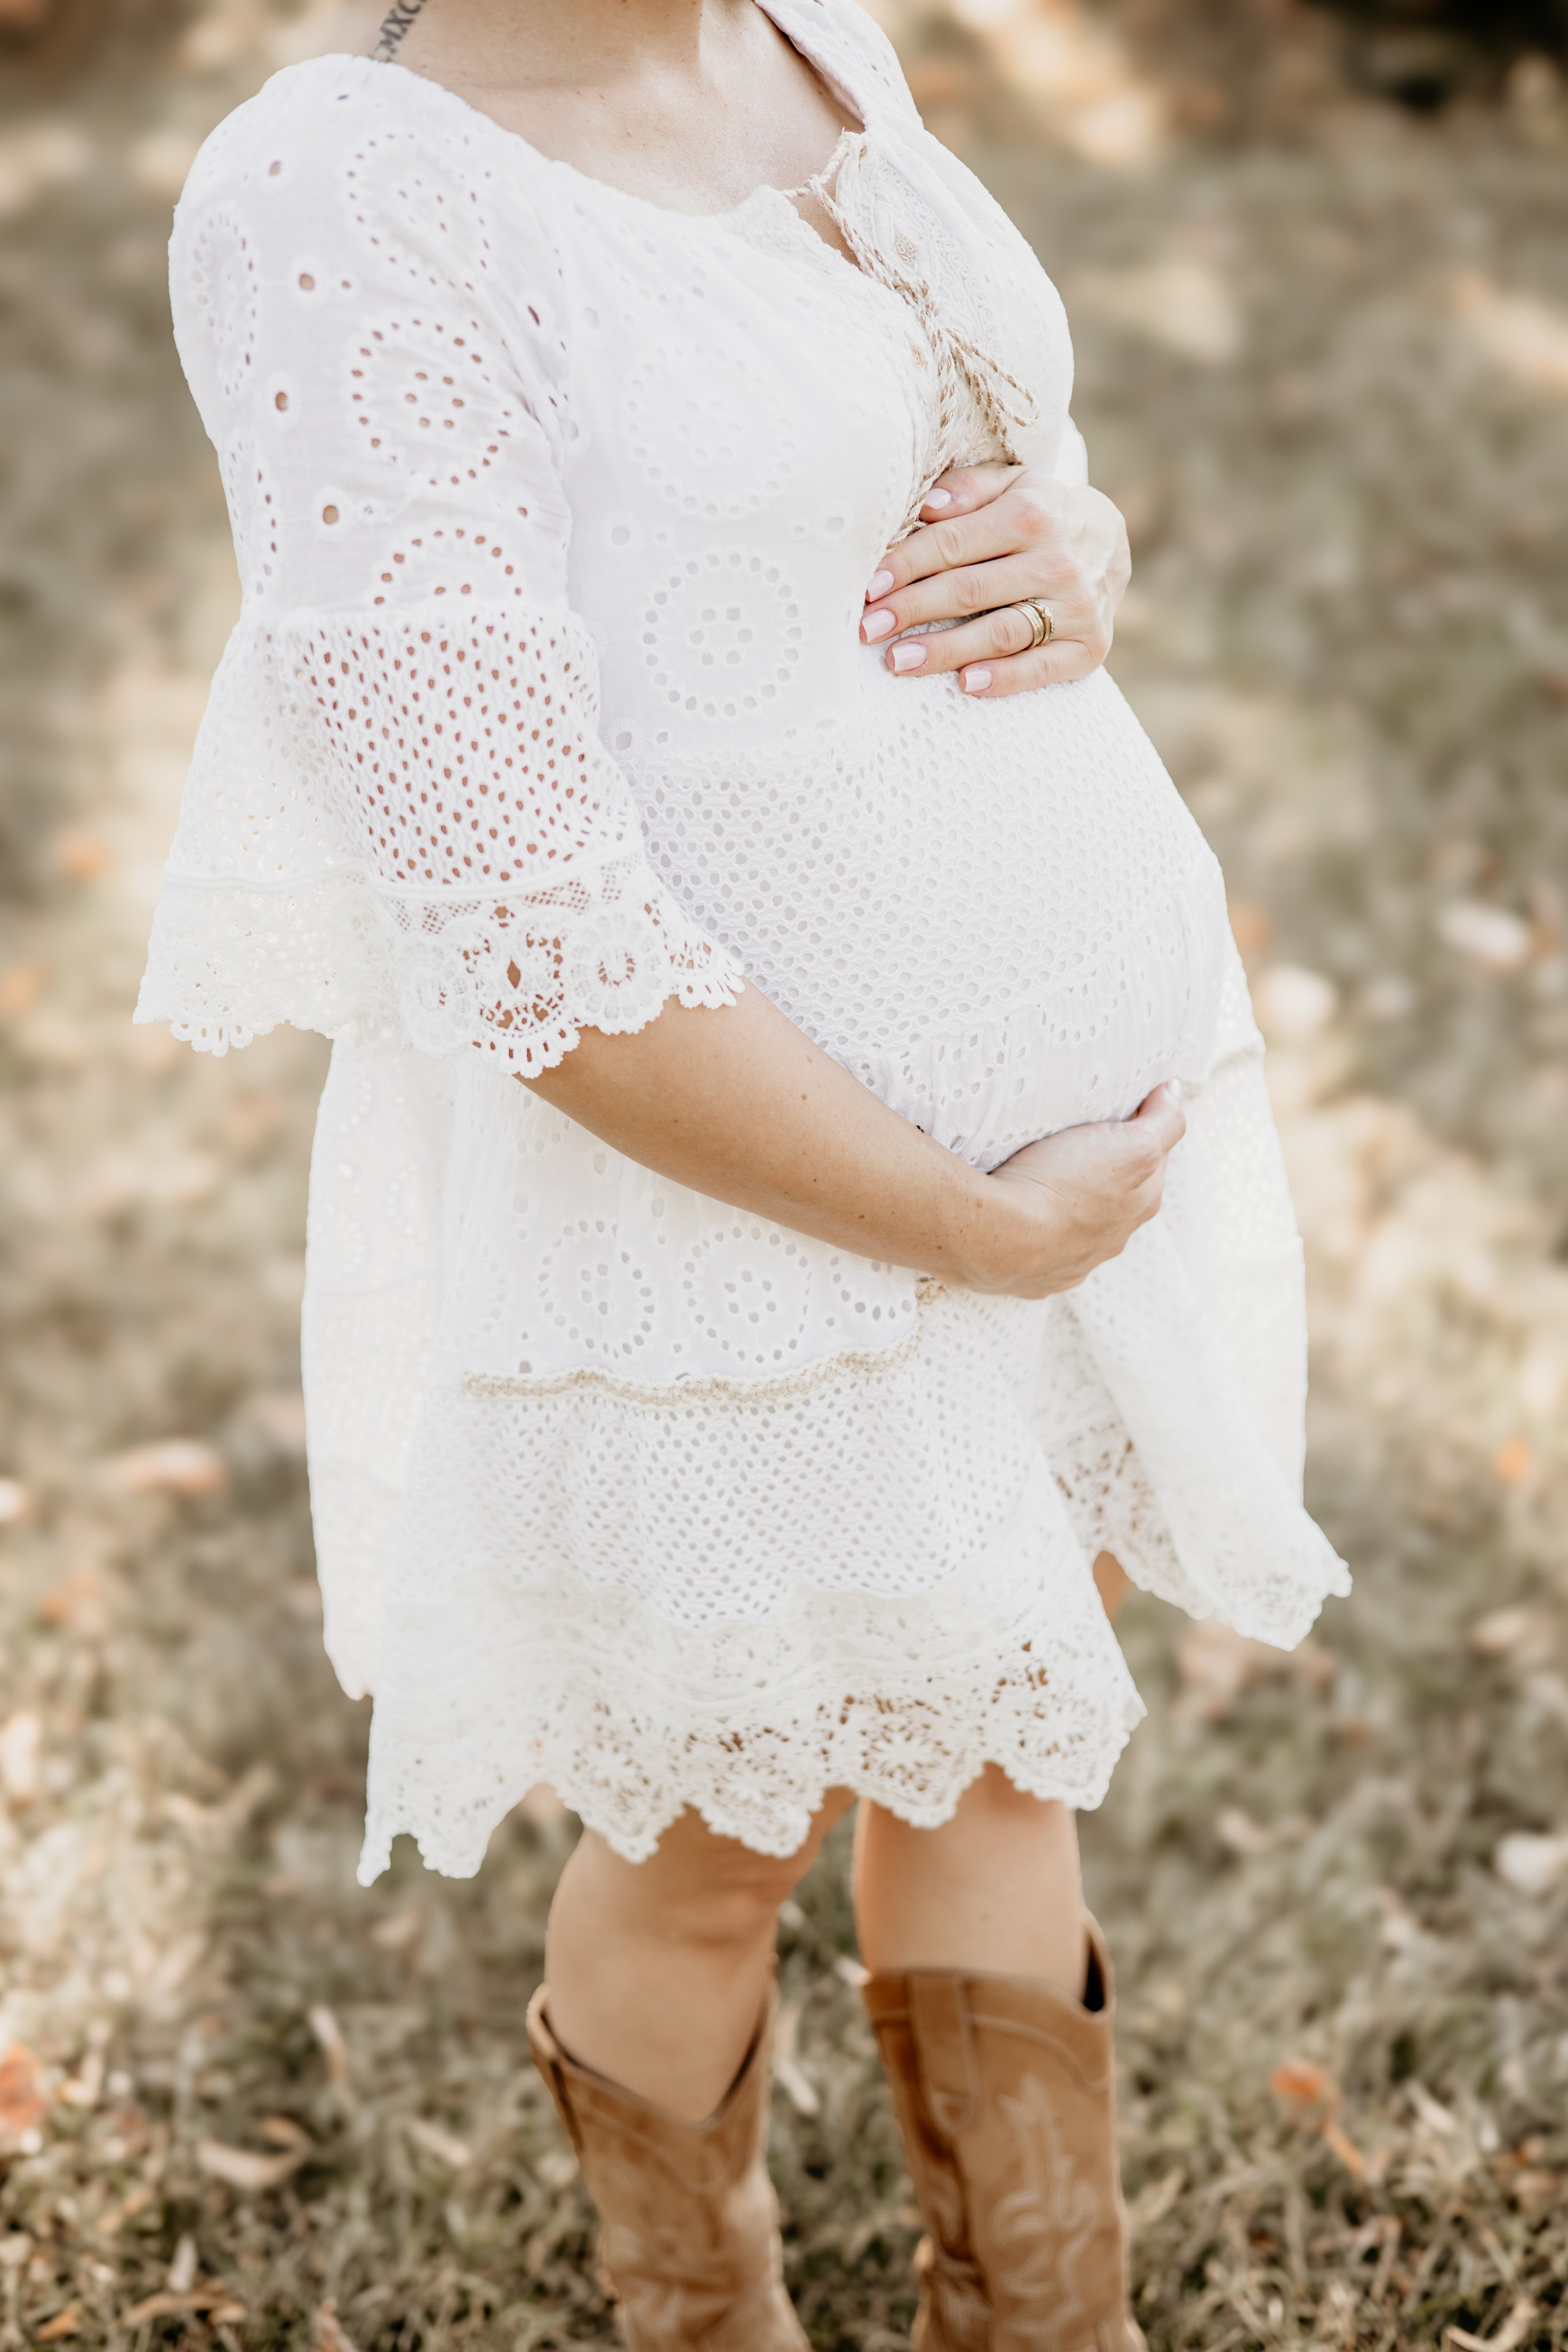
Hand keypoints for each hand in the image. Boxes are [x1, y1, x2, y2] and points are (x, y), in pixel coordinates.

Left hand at [859, 462, 1130, 697]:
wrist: (1110, 542)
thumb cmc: (1039, 514)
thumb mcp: (1010, 485)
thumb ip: (968, 489)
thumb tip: (926, 506)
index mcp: (1031, 514)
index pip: (954, 543)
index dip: (907, 565)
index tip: (869, 587)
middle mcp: (1056, 561)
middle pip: (970, 590)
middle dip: (912, 610)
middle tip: (868, 629)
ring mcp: (1076, 607)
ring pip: (999, 632)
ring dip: (945, 650)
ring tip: (899, 661)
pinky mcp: (1089, 647)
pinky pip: (1040, 668)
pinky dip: (1003, 679)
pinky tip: (964, 684)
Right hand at [965, 1082, 1185, 1297]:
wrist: (1000, 1237)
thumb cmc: (1063, 1184)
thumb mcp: (1133, 1143)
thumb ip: (1164, 1120)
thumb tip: (1174, 1095)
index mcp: (1141, 1203)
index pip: (1151, 1157)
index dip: (1134, 1129)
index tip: (1110, 1110)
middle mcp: (1114, 1238)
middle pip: (1117, 1191)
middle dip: (1102, 1168)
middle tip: (1072, 1139)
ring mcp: (1075, 1262)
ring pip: (1080, 1224)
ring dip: (1070, 1203)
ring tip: (1041, 1176)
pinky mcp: (1038, 1276)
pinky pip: (1045, 1249)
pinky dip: (1039, 1232)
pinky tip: (1023, 1214)